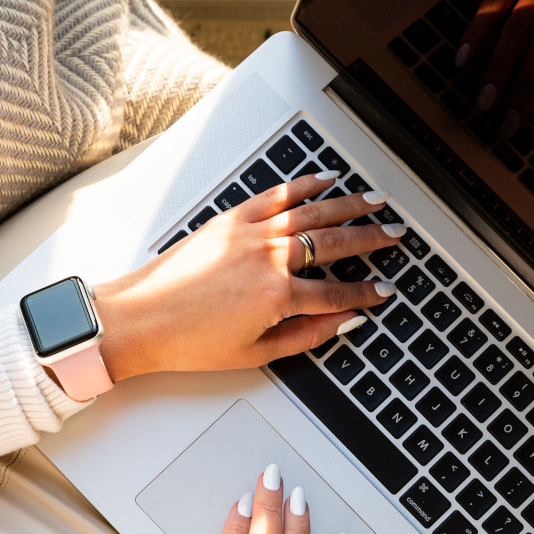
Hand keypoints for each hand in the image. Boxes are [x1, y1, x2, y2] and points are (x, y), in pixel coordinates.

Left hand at [91, 173, 403, 380]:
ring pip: (311, 212)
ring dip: (348, 205)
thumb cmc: (188, 341)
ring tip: (374, 202)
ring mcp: (249, 234)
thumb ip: (305, 336)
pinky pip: (275, 196)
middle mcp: (268, 259)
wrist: (139, 319)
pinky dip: (303, 186)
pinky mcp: (229, 220)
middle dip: (370, 240)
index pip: (337, 293)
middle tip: (394, 235)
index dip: (365, 294)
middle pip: (333, 244)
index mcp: (276, 296)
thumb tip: (341, 323)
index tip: (384, 291)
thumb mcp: (254, 353)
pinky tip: (324, 180)